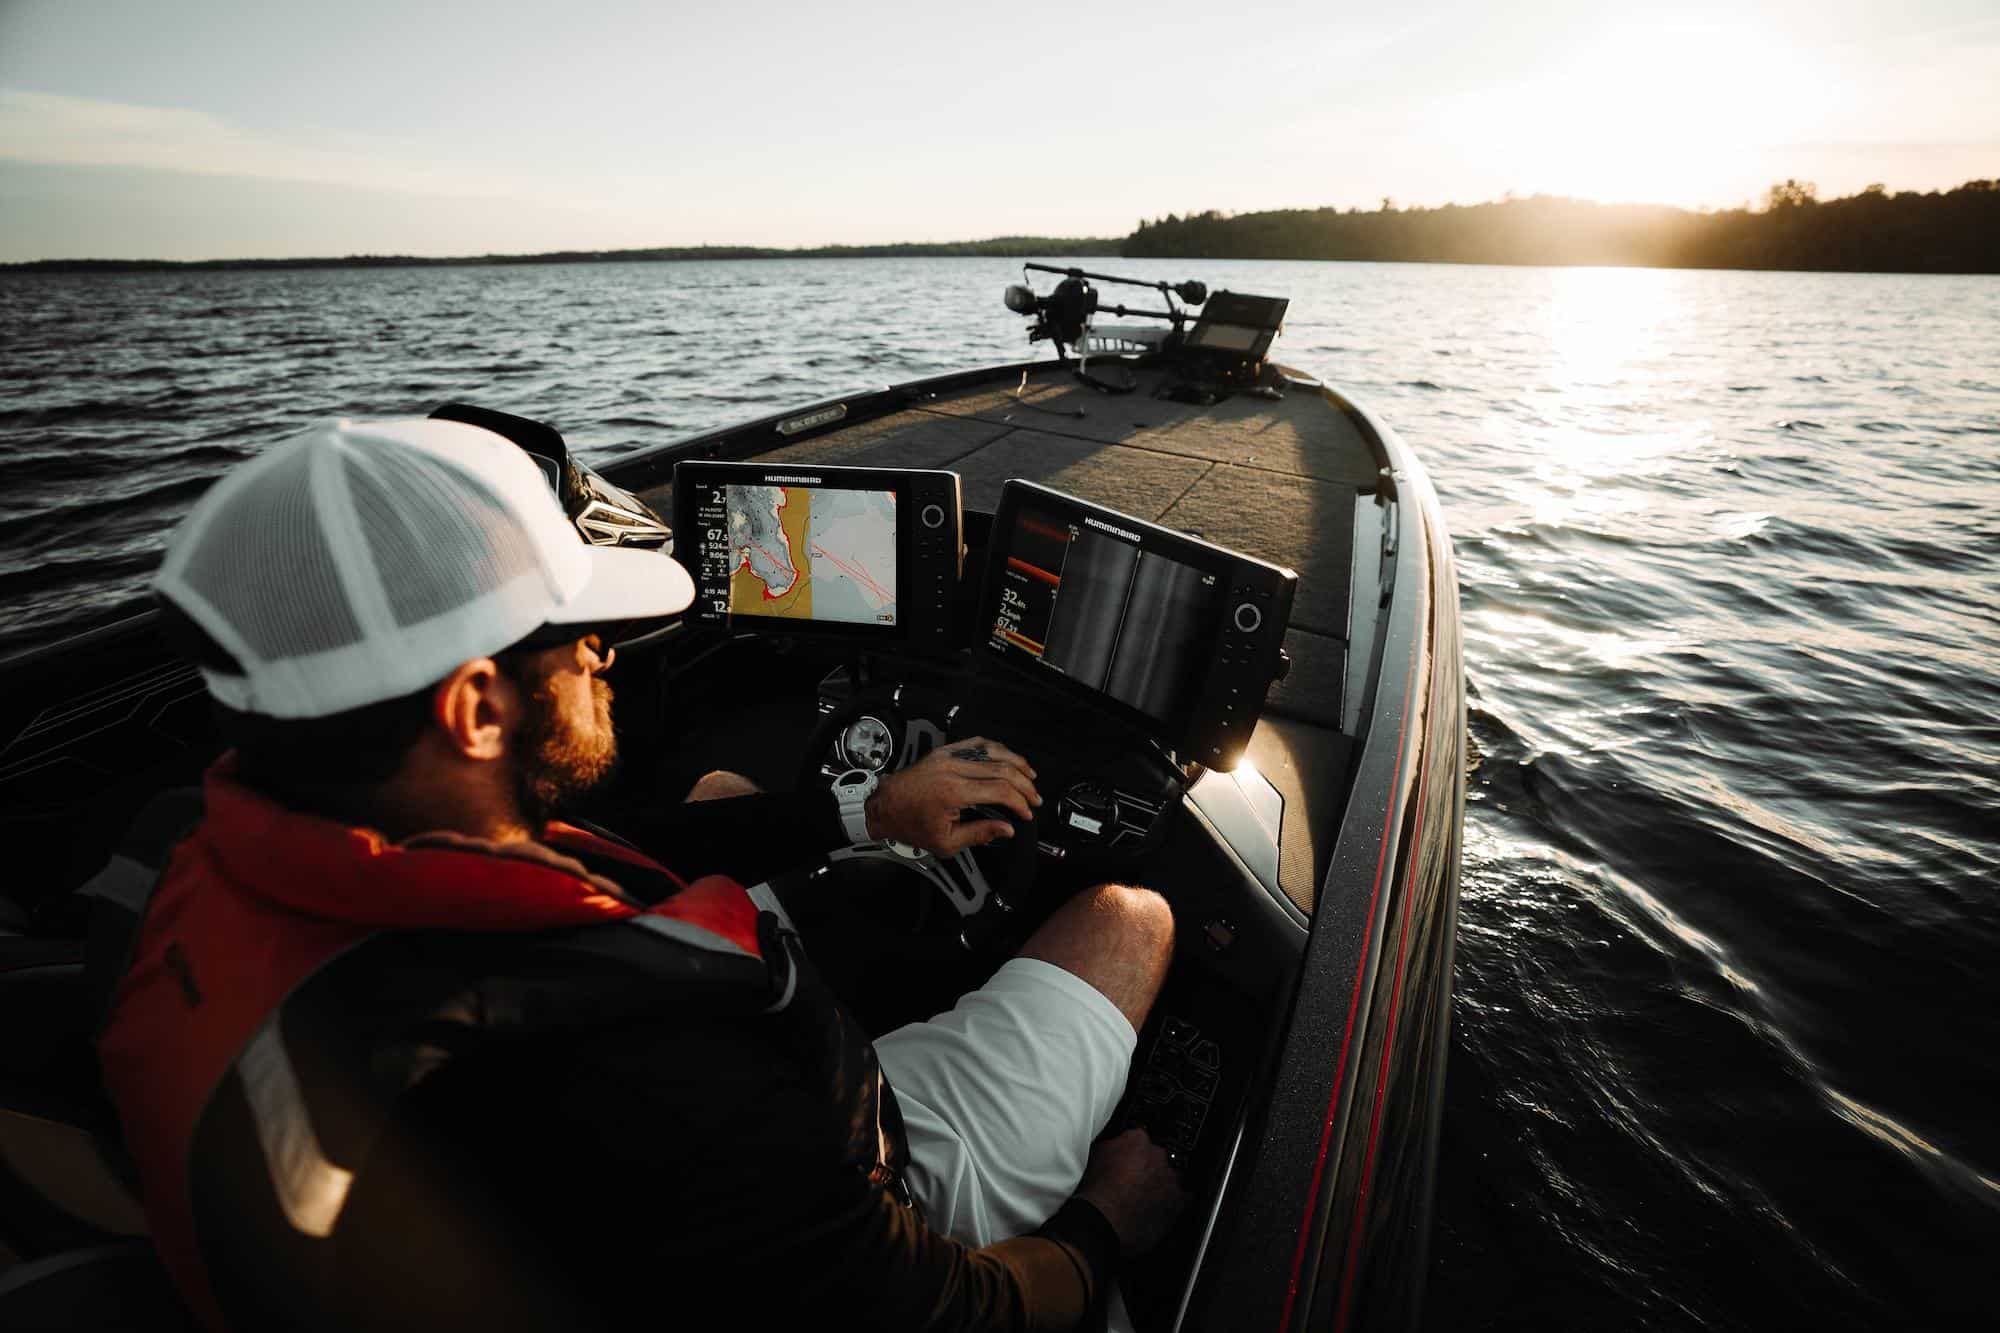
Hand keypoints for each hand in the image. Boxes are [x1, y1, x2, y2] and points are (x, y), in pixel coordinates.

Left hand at [863, 736, 1040, 856]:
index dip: (1019, 801)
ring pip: (992, 751)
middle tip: (1034, 797)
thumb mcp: (945, 842)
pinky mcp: (944, 752)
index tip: (1026, 812)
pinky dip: (997, 749)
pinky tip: (1007, 757)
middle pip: (1002, 768)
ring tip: (1029, 775)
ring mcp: (948, 757)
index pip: (999, 790)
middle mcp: (952, 770)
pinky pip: (976, 743)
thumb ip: (980, 834)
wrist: (886, 806)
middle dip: (1024, 784)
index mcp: (953, 792)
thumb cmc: (910, 824)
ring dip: (1016, 762)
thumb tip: (1006, 829)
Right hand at [1076, 1128, 1186, 1256]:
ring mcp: (1170, 1179)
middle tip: (1134, 1181)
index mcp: (1138, 1140)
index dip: (1133, 1152)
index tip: (1129, 1160)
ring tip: (1145, 1198)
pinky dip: (1175, 1202)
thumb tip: (1115, 1145)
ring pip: (1170, 1178)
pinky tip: (1162, 1208)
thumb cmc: (1096, 1190)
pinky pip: (1183, 1199)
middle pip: (1158, 1158)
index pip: (1140, 1139)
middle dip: (1148, 1168)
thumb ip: (1111, 1146)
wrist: (1103, 1219)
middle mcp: (1158, 1156)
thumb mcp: (1095, 1155)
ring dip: (1160, 1185)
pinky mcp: (1177, 1202)